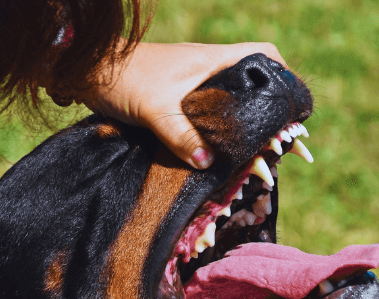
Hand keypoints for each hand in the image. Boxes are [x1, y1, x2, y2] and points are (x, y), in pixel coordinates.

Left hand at [80, 41, 288, 168]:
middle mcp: (207, 67)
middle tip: (277, 140)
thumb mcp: (155, 110)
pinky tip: (216, 149)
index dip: (284, 76)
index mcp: (212, 60)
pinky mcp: (175, 95)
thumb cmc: (123, 80)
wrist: (86, 71)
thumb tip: (209, 164)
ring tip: (254, 150)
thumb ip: (183, 136)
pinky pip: (208, 110)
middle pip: (251, 83)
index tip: (292, 106)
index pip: (263, 55)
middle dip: (266, 110)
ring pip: (229, 99)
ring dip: (241, 121)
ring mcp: (191, 80)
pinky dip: (218, 127)